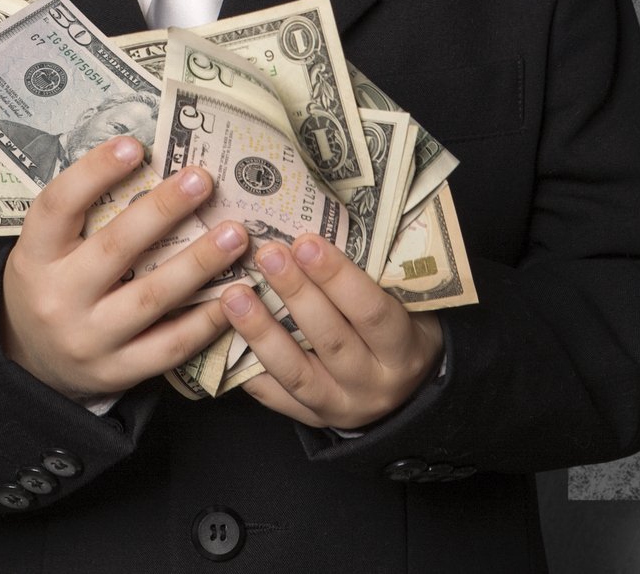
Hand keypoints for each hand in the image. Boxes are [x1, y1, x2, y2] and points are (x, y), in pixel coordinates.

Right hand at [0, 136, 245, 404]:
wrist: (31, 362)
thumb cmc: (55, 282)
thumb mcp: (51, 248)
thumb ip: (89, 214)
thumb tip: (154, 158)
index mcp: (35, 257)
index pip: (57, 207)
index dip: (93, 173)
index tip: (134, 145)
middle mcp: (57, 299)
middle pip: (114, 250)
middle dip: (163, 212)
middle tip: (203, 180)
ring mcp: (88, 340)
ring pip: (151, 299)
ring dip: (199, 263)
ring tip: (237, 233)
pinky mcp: (118, 372)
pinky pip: (170, 345)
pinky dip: (207, 319)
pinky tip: (237, 291)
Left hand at [220, 231, 445, 429]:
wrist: (409, 394)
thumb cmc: (407, 334)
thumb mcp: (413, 307)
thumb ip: (382, 278)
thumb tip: (336, 222)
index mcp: (404, 351)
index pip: (371, 312)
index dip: (338, 278)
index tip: (307, 242)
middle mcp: (373, 384)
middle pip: (330, 338)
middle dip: (295, 293)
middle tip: (267, 254)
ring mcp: (340, 406)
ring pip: (295, 371)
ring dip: (261, 330)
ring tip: (233, 294)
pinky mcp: (312, 418)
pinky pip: (274, 397)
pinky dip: (249, 368)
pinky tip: (226, 338)